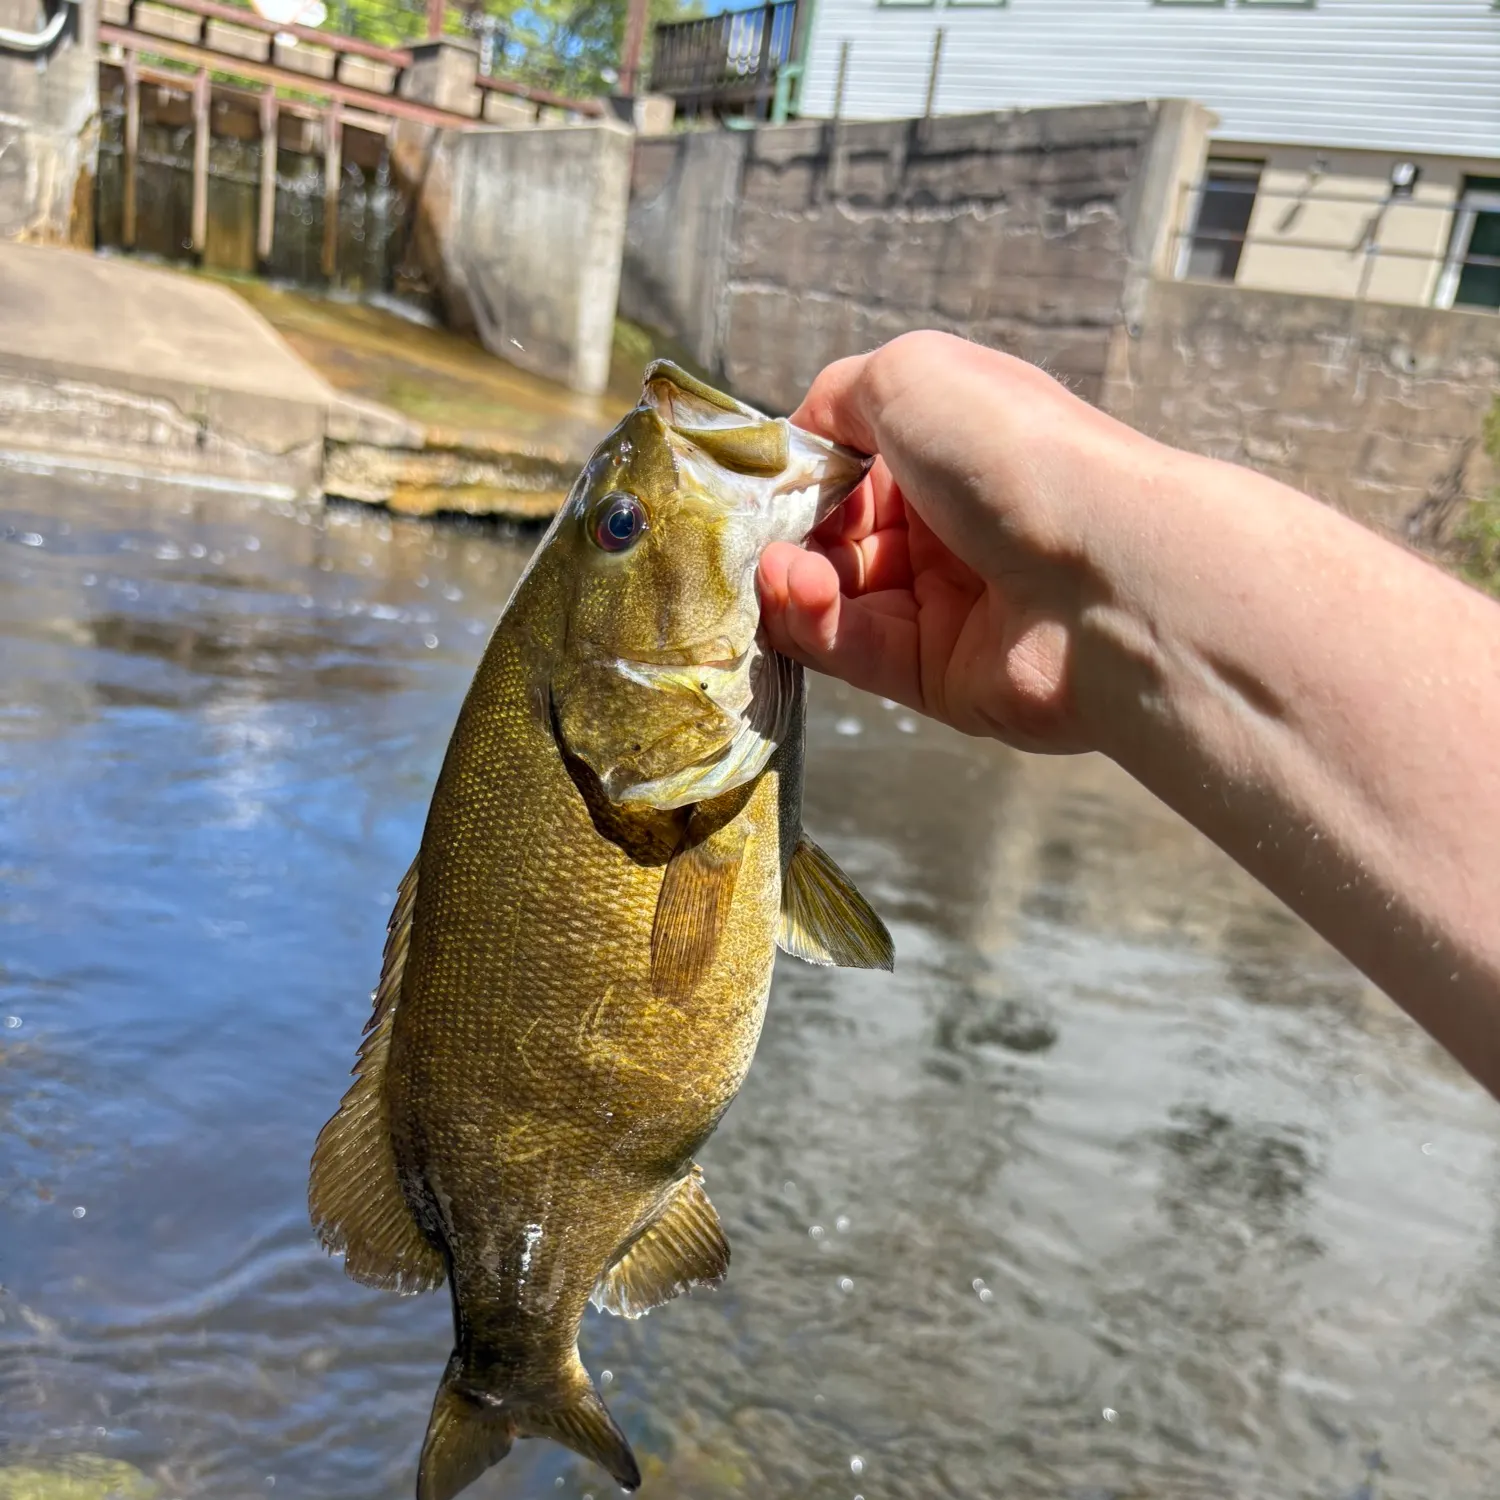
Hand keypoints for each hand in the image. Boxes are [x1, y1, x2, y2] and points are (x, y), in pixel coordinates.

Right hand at [757, 331, 1167, 753]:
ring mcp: (941, 602)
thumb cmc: (1014, 452)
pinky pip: (852, 651)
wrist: (1107, 572)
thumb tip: (797, 444)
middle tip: (762, 538)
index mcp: (946, 449)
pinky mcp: (934, 675)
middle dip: (784, 535)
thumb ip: (836, 398)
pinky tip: (804, 596)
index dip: (796, 474)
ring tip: (786, 571)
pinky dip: (815, 624)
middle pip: (828, 537)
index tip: (758, 483)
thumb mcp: (912, 376)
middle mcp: (944, 524)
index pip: (843, 466)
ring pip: (830, 599)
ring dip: (791, 582)